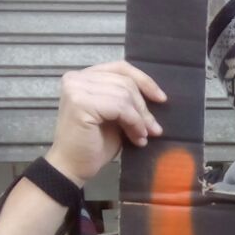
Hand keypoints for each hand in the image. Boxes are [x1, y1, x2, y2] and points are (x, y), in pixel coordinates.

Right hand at [44, 61, 166, 185]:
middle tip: (153, 129)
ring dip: (139, 118)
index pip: (120, 68)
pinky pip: (120, 107)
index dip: (144, 80)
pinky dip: (133, 122)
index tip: (161, 98)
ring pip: (124, 94)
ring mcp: (76, 88)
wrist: (73, 166)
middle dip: (143, 107)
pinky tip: (136, 137)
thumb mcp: (116, 116)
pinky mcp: (80, 103)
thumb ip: (127, 101)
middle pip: (125, 82)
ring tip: (142, 136)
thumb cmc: (94, 144)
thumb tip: (158, 96)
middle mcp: (76, 78)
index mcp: (83, 77)